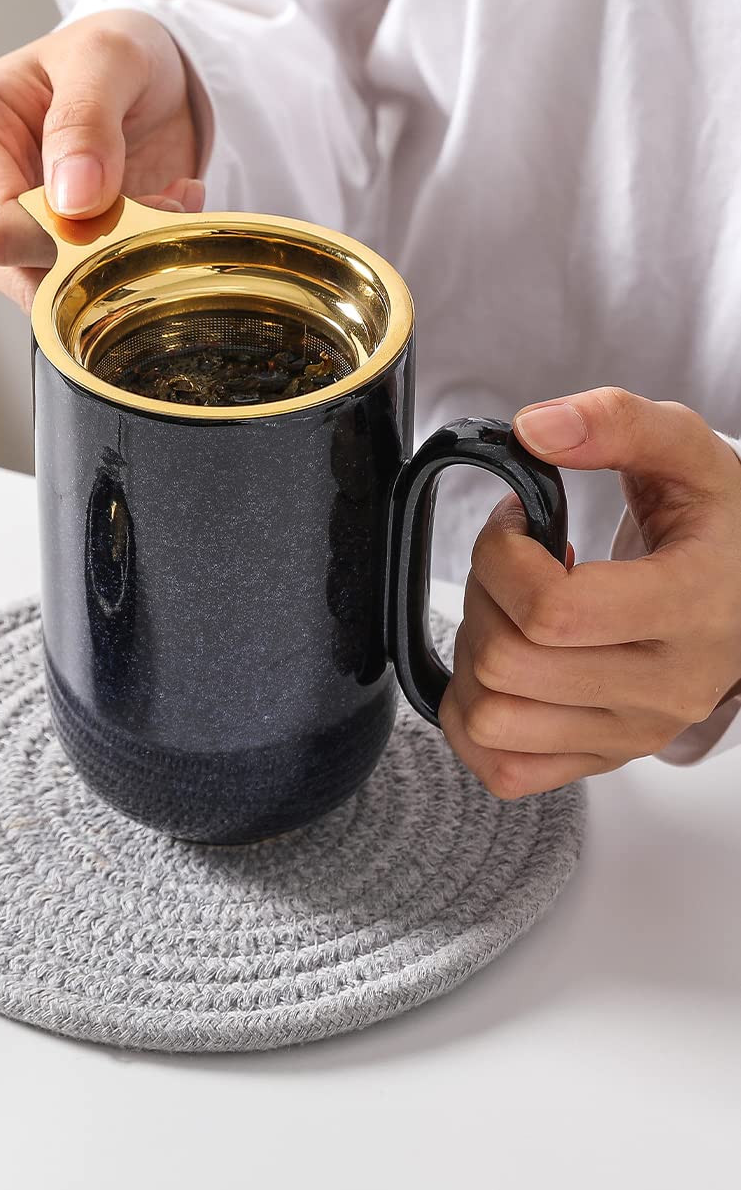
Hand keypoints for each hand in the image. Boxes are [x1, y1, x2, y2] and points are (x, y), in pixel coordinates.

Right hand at [0, 10, 203, 310]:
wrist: (140, 78)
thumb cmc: (112, 54)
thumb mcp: (109, 57)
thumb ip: (86, 120)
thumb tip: (71, 201)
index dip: (60, 235)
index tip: (121, 206)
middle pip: (9, 265)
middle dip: (93, 247)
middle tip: (159, 199)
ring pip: (40, 289)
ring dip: (114, 259)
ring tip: (161, 200)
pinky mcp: (23, 259)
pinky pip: (65, 293)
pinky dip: (119, 268)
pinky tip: (151, 217)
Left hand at [443, 387, 740, 797]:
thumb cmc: (714, 523)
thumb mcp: (684, 449)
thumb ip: (615, 421)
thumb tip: (535, 429)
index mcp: (693, 608)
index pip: (554, 612)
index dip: (503, 556)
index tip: (520, 524)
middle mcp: (666, 687)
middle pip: (507, 663)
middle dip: (483, 596)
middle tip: (512, 565)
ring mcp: (633, 732)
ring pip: (489, 718)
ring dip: (473, 655)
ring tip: (512, 613)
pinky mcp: (602, 758)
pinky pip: (500, 768)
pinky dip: (473, 718)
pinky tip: (504, 667)